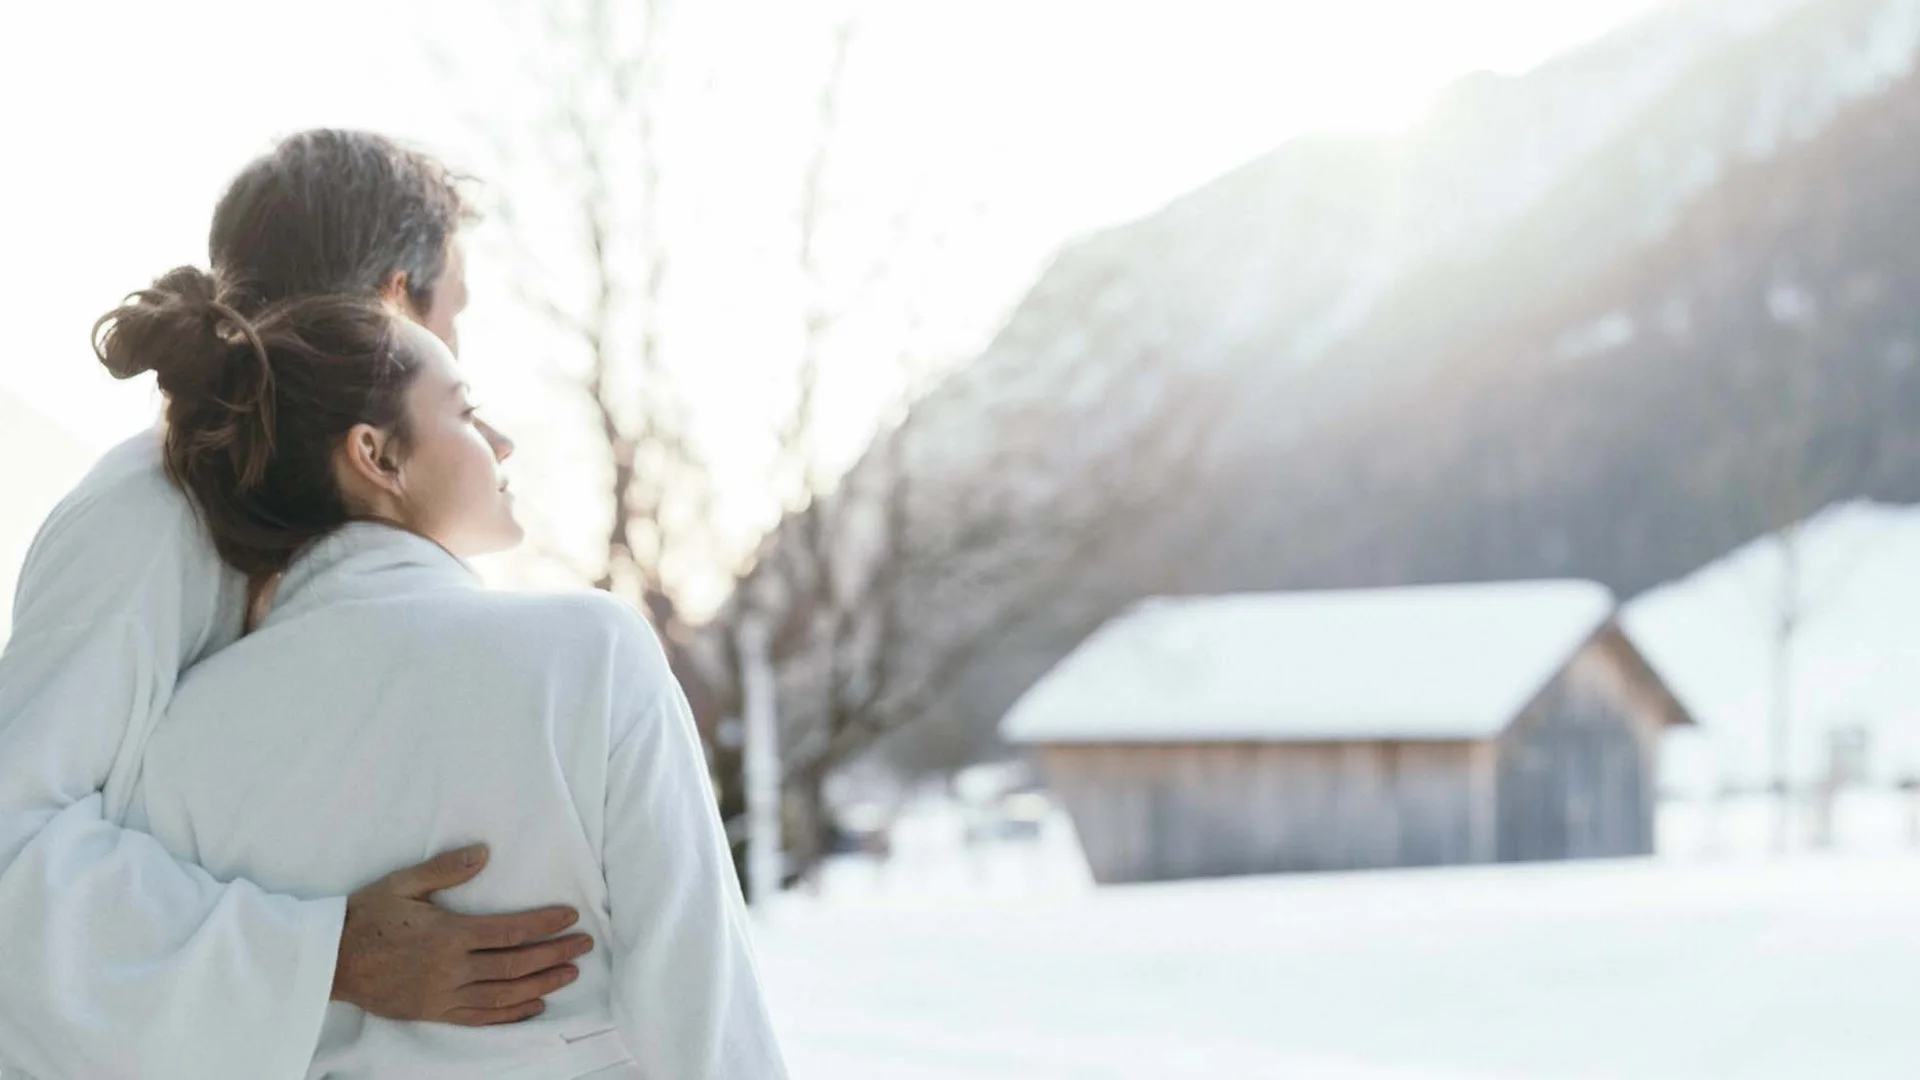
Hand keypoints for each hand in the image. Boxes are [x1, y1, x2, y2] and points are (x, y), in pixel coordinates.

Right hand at [331, 844, 593, 1025]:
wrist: (331, 961)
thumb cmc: (367, 916)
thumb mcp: (403, 884)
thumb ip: (446, 869)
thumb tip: (484, 853)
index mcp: (448, 934)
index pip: (509, 931)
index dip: (543, 925)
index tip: (570, 918)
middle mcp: (450, 969)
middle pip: (514, 964)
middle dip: (554, 954)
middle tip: (584, 946)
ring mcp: (443, 995)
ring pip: (503, 994)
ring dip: (541, 984)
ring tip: (569, 974)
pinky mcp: (434, 1012)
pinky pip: (480, 1018)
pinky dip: (510, 1013)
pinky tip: (533, 1006)